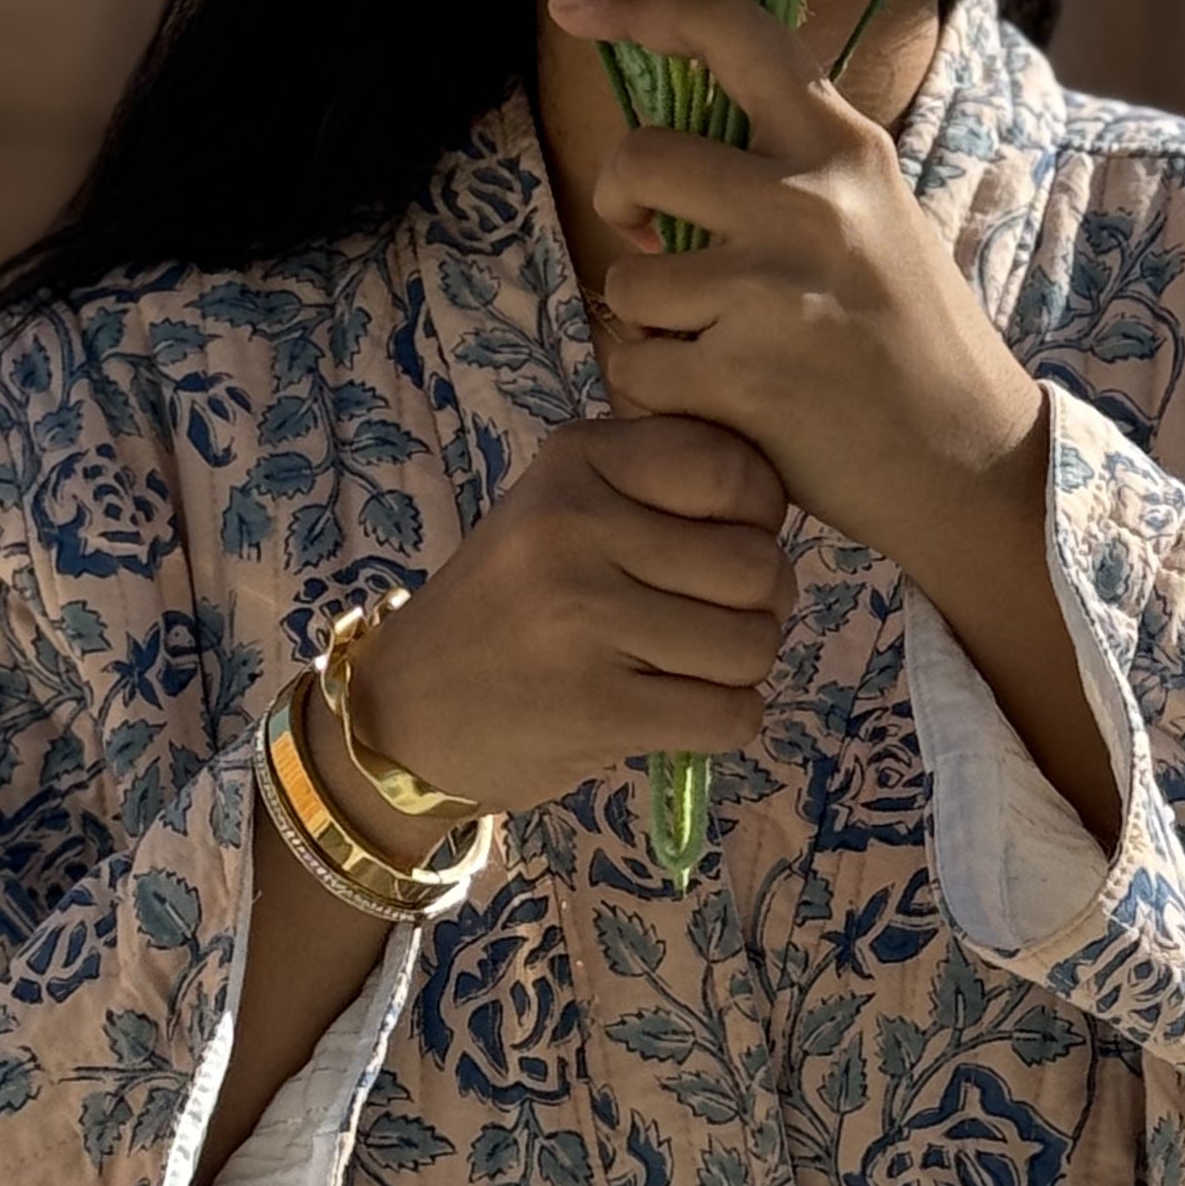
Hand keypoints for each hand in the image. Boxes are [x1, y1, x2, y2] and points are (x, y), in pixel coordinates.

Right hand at [350, 414, 796, 816]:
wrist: (405, 712)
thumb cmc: (508, 608)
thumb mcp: (561, 511)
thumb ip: (659, 491)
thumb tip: (779, 516)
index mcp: (576, 462)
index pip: (733, 470)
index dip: (757, 517)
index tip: (722, 545)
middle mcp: (574, 528)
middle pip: (757, 566)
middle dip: (759, 605)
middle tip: (711, 622)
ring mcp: (582, 621)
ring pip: (753, 645)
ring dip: (740, 670)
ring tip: (685, 669)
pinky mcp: (596, 709)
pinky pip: (731, 715)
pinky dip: (725, 723)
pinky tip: (679, 715)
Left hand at [548, 0, 1047, 598]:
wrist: (967, 457)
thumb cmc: (910, 338)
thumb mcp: (875, 214)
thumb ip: (792, 168)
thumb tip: (680, 135)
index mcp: (844, 145)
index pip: (730, 33)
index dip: (639, 8)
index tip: (572, 5)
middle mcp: (810, 202)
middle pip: (640, 158)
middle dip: (617, 200)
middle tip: (641, 236)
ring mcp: (773, 289)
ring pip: (630, 279)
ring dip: (647, 319)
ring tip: (707, 342)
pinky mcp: (742, 375)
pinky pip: (639, 366)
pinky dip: (658, 390)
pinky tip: (714, 401)